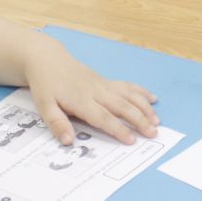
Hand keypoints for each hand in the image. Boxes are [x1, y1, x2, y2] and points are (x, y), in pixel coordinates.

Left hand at [24, 39, 159, 144]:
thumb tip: (68, 141)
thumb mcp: (44, 106)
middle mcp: (96, 91)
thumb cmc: (46, 85)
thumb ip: (57, 123)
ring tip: (157, 120)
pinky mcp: (106, 81)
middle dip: (139, 120)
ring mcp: (103, 84)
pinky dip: (141, 92)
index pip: (103, 117)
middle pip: (122, 106)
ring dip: (144, 108)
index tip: (131, 140)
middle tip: (153, 133)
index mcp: (81, 100)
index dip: (118, 129)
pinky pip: (127, 86)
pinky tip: (153, 98)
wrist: (48, 59)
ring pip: (129, 95)